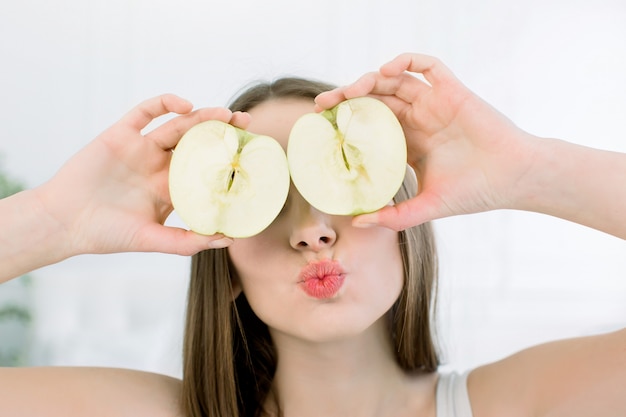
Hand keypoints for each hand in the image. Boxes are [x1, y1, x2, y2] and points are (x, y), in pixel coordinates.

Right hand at [35, 94, 249, 255]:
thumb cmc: (108, 234)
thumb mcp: (154, 240)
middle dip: (222, 131)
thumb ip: (189, 241)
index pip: (206, 169)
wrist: (64, 223)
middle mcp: (159, 165)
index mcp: (171, 187)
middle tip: (246, 123)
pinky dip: (164, 103)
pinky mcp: (120, 134)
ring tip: (224, 114)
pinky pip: (145, 112)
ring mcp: (141, 148)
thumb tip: (229, 239)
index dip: (228, 160)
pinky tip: (184, 105)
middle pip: (197, 142)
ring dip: (201, 116)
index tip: (251, 156)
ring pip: (177, 126)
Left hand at [316, 53, 535, 229]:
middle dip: (347, 98)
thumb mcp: (426, 207)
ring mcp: (435, 104)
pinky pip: (429, 66)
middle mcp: (419, 120)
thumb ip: (394, 216)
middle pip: (376, 99)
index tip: (323, 127)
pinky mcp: (453, 91)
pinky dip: (407, 61)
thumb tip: (357, 221)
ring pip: (396, 80)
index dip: (346, 122)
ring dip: (370, 79)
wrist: (514, 180)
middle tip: (324, 106)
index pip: (370, 125)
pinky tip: (388, 71)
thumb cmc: (475, 193)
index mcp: (409, 143)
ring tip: (349, 91)